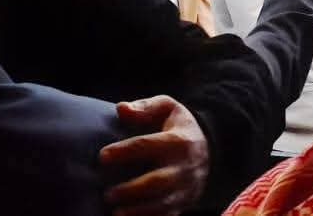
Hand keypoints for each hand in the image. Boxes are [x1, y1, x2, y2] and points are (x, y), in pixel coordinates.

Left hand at [99, 96, 208, 215]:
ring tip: (116, 213)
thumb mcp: (166, 107)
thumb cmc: (178, 126)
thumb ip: (144, 107)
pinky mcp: (185, 203)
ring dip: (139, 210)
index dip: (123, 151)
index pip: (147, 145)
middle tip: (108, 194)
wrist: (210, 149)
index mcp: (178, 140)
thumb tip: (121, 109)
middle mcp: (184, 166)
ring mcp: (186, 188)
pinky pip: (168, 215)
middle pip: (157, 181)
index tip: (102, 157)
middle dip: (131, 190)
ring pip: (163, 204)